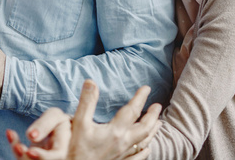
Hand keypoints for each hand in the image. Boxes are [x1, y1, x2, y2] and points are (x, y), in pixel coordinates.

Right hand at [7, 80, 161, 159]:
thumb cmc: (75, 150)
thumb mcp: (79, 123)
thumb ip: (86, 102)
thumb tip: (91, 82)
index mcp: (115, 131)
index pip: (132, 111)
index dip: (140, 98)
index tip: (147, 88)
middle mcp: (123, 144)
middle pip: (144, 128)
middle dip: (152, 116)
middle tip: (158, 106)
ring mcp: (123, 156)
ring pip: (144, 143)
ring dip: (152, 131)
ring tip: (159, 123)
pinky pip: (138, 158)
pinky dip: (145, 151)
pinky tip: (148, 148)